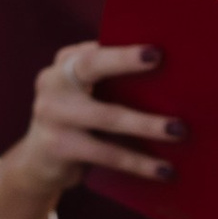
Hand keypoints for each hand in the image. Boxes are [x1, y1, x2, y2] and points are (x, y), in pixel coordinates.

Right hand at [0, 42, 185, 218]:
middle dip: (125, 61)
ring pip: (107, 116)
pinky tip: (164, 170)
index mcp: (66, 62)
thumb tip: (173, 78)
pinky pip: (107, 154)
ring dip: (146, 124)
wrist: (38, 162)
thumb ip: (112, 80)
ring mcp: (52, 114)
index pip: (96, 49)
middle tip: (158, 59)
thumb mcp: (87, 94)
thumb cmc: (81, 120)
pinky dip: (138, 162)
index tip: (155, 50)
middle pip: (92, 66)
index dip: (123, 49)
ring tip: (179, 130)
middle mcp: (54, 81)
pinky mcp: (58, 147)